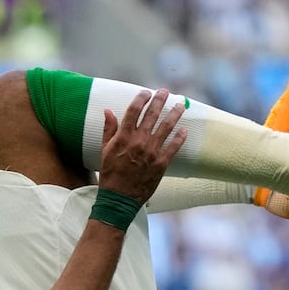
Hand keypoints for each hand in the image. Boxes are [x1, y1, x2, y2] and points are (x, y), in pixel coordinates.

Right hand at [98, 88, 188, 202]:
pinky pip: (174, 146)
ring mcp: (152, 151)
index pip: (134, 111)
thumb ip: (108, 130)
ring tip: (180, 105)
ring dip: (174, 114)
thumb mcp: (104, 150)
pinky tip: (184, 130)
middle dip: (159, 100)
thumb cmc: (110, 174)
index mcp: (123, 137)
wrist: (119, 197)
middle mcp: (139, 141)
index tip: (145, 92)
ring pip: (166, 127)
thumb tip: (108, 111)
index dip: (140, 99)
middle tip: (164, 91)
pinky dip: (180, 137)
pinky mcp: (161, 162)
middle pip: (152, 115)